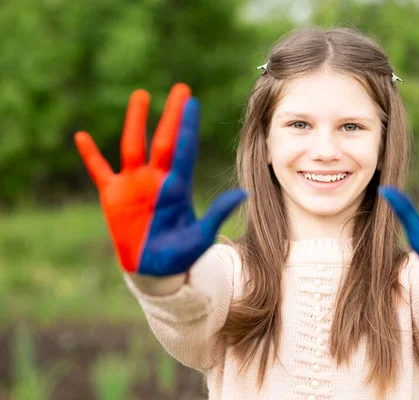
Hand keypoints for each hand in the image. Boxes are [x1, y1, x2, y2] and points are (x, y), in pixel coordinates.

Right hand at [75, 84, 245, 275]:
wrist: (156, 269)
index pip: (184, 149)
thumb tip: (243, 193)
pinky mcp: (113, 196)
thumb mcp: (201, 236)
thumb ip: (217, 212)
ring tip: (141, 95)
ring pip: (133, 145)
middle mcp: (157, 179)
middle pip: (164, 139)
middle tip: (181, 89)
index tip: (193, 101)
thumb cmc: (181, 253)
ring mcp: (134, 184)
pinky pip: (99, 170)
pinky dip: (90, 155)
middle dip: (172, 115)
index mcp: (178, 187)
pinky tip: (82, 136)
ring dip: (135, 121)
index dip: (187, 125)